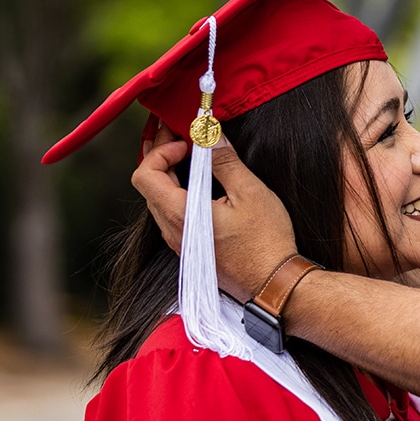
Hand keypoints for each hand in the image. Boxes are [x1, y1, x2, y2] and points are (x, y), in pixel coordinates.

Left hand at [131, 122, 299, 299]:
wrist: (274, 286)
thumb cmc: (265, 244)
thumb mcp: (250, 193)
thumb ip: (225, 162)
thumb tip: (210, 138)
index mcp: (181, 215)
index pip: (146, 175)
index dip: (160, 151)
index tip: (185, 142)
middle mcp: (173, 231)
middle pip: (149, 186)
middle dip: (162, 155)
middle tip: (179, 134)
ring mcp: (180, 242)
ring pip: (159, 200)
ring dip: (170, 173)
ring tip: (188, 154)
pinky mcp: (191, 248)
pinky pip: (172, 214)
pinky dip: (178, 191)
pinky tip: (198, 182)